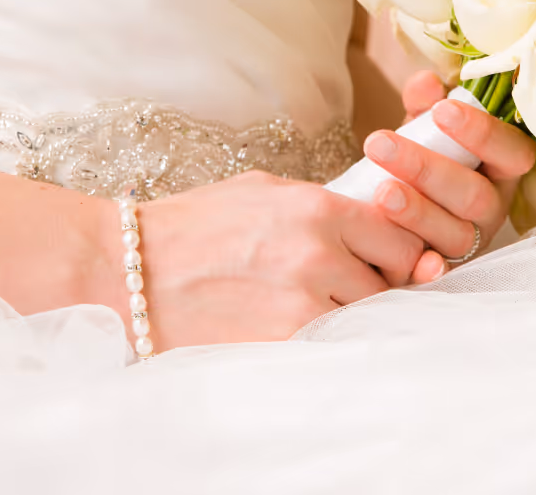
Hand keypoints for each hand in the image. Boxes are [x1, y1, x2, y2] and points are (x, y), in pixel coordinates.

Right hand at [121, 170, 427, 348]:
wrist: (134, 269)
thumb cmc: (197, 224)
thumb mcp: (264, 191)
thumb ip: (321, 204)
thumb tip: (369, 218)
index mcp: (317, 207)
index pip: (400, 236)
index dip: (399, 249)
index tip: (384, 256)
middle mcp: (319, 252)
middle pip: (394, 280)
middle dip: (382, 283)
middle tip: (355, 282)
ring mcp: (303, 302)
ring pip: (367, 316)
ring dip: (354, 312)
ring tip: (318, 301)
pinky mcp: (284, 342)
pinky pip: (332, 343)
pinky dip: (326, 337)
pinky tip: (297, 323)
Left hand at [363, 70, 535, 285]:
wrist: (386, 209)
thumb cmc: (417, 160)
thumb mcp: (420, 130)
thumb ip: (423, 105)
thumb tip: (427, 82)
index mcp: (498, 170)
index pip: (511, 152)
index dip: (482, 133)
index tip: (442, 111)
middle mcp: (492, 210)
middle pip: (474, 196)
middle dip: (427, 169)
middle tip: (380, 143)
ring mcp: (469, 247)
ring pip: (454, 235)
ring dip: (417, 213)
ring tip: (381, 191)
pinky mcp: (442, 276)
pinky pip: (432, 275)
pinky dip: (416, 267)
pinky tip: (390, 249)